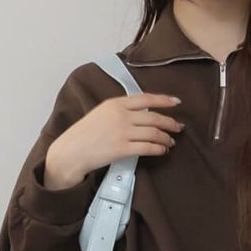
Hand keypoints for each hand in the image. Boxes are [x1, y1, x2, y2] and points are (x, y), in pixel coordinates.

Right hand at [44, 91, 184, 187]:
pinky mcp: (123, 149)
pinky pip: (147, 147)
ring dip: (166, 138)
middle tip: (178, 127)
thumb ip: (120, 111)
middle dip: (170, 122)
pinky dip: (158, 149)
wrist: (71, 151)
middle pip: (154, 117)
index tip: (176, 102)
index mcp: (116, 103)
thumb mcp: (101, 113)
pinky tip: (162, 150)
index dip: (164, 100)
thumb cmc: (85, 134)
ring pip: (153, 133)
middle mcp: (121, 115)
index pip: (146, 99)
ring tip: (170, 141)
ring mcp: (122, 132)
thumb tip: (141, 114)